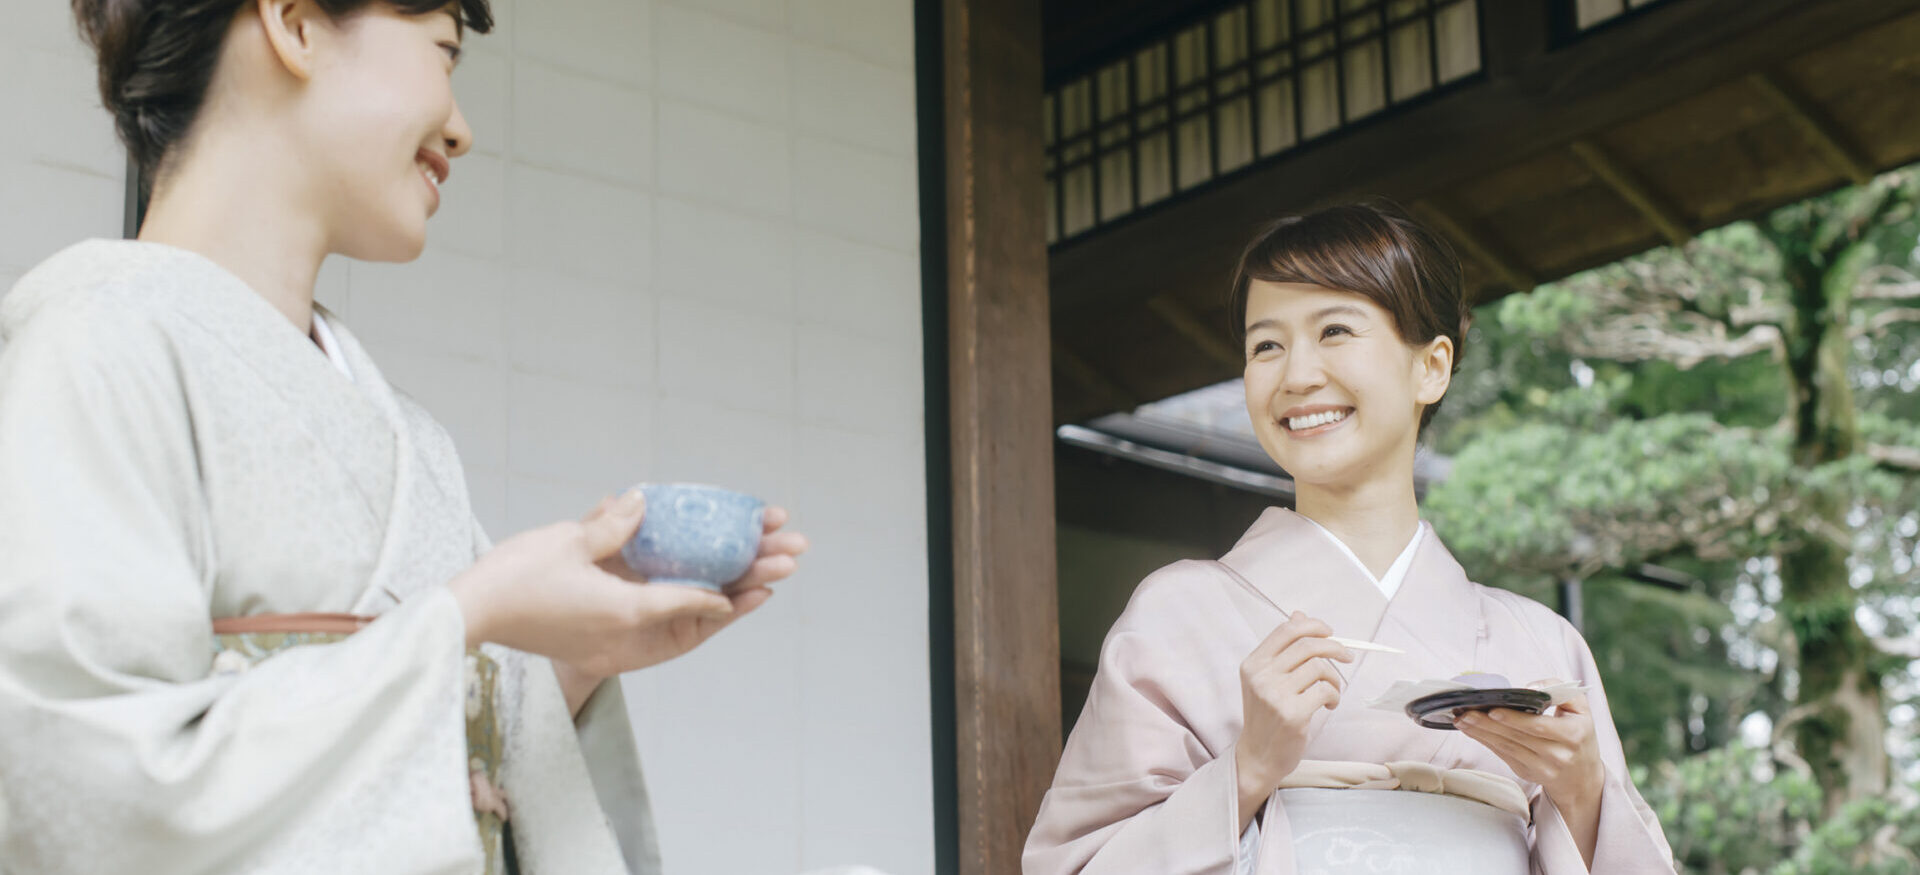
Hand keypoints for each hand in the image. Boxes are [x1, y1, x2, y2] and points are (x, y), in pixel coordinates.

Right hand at [450, 489, 799, 680]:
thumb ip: (610, 525)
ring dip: (724, 592)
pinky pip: (654, 615)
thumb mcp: (566, 542)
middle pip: (701, 608)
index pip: (690, 600)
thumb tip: (643, 502)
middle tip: (791, 558)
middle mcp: (625, 632)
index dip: (732, 585)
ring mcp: (613, 636)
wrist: (466, 616)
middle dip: (747, 581)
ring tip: (767, 575)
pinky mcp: (598, 631)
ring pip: (684, 614)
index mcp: (622, 614)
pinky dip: (684, 599)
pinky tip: (711, 580)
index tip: (768, 574)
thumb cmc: (511, 579)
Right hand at [1232, 612, 1354, 829]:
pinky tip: (1328, 705)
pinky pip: (1326, 691)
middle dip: (1334, 647)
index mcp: (1253, 664)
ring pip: (1320, 668)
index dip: (1313, 625)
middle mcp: (1261, 676)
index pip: (1286, 630)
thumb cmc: (1266, 716)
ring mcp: (1276, 695)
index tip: (1329, 632)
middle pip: (1308, 645)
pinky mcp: (1293, 714)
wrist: (1258, 756)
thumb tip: (1299, 614)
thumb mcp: (1266, 679)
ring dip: (1335, 678)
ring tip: (1332, 691)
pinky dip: (1334, 696)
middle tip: (1347, 656)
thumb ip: (1282, 649)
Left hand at [1456, 692, 1605, 809]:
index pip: (1539, 727)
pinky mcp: (1527, 774)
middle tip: (1466, 712)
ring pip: (1507, 748)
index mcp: (1573, 735)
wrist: (1581, 777)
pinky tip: (1470, 731)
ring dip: (1481, 733)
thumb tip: (1530, 687)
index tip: (1493, 710)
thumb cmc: (1578, 733)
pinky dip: (1485, 742)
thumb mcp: (1580, 709)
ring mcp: (1542, 769)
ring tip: (1462, 719)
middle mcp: (1558, 755)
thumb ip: (1560, 690)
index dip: (1515, 719)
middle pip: (1517, 738)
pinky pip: (1503, 755)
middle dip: (1488, 724)